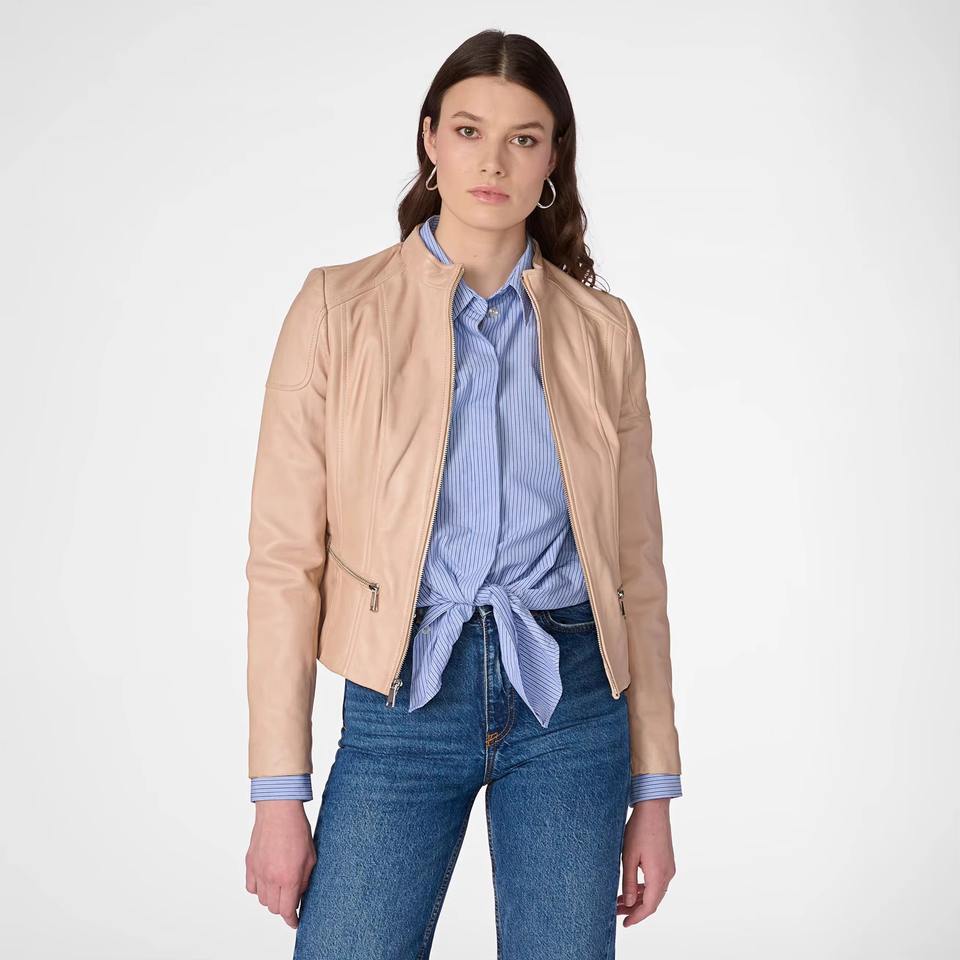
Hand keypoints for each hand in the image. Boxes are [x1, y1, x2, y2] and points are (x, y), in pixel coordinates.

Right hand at [245, 800, 316, 927]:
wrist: (278, 810)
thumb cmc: (297, 829)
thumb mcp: (311, 857)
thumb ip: (304, 880)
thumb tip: (298, 894)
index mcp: (289, 877)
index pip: (286, 910)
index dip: (291, 920)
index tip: (295, 922)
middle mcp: (271, 878)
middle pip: (273, 908)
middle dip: (283, 907)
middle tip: (291, 898)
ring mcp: (258, 871)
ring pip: (262, 899)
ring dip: (271, 898)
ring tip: (280, 886)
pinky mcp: (250, 864)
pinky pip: (251, 887)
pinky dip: (259, 888)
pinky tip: (267, 879)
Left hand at [617, 797, 675, 926]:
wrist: (654, 808)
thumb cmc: (639, 829)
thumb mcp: (629, 857)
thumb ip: (627, 882)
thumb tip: (627, 903)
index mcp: (658, 876)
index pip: (648, 906)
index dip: (636, 917)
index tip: (624, 924)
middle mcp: (667, 874)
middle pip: (652, 901)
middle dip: (635, 909)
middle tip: (616, 911)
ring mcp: (669, 867)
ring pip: (654, 892)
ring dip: (638, 898)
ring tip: (620, 900)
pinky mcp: (667, 860)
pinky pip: (656, 882)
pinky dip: (644, 888)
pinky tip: (631, 886)